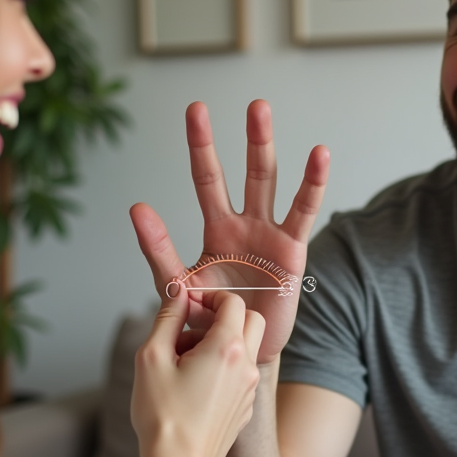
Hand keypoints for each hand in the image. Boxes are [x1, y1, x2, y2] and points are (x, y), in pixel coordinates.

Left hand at [130, 100, 328, 364]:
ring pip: (270, 182)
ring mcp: (271, 234)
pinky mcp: (292, 252)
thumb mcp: (177, 286)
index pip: (208, 178)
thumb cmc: (208, 320)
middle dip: (250, 137)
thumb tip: (137, 207)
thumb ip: (159, 250)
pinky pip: (302, 212)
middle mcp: (246, 223)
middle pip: (246, 172)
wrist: (239, 354)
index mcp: (217, 229)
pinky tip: (318, 155)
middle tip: (254, 101)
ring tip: (266, 113)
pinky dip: (311, 184)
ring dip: (268, 147)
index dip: (202, 145)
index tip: (197, 109)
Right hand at [130, 287, 263, 456]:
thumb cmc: (163, 418)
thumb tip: (177, 294)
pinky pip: (241, 375)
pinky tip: (193, 386)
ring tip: (185, 361)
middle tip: (193, 327)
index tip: (190, 304)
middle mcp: (246, 367)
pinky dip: (224, 368)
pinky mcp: (245, 409)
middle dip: (225, 316)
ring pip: (247, 349)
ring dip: (223, 343)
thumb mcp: (151, 357)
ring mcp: (249, 390)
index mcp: (227, 348)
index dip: (210, 296)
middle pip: (252, 321)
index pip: (234, 302)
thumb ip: (167, 318)